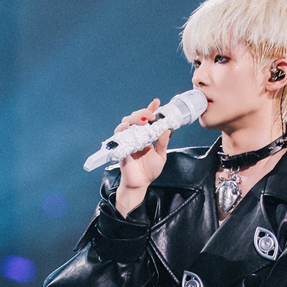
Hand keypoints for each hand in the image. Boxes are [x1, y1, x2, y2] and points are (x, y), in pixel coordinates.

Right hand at [115, 98, 171, 215]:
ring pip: (127, 122)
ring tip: (142, 120)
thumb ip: (163, 143)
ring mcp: (128, 139)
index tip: (156, 102)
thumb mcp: (161, 156)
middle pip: (136, 117)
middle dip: (143, 112)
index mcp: (147, 136)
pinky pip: (119, 134)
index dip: (151, 109)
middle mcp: (137, 135)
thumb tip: (168, 129)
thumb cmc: (149, 171)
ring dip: (134, 118)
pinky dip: (122, 128)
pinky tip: (127, 126)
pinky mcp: (121, 146)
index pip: (148, 119)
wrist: (140, 184)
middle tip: (150, 115)